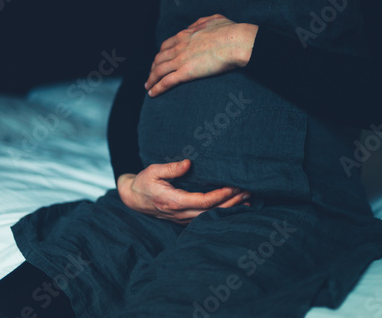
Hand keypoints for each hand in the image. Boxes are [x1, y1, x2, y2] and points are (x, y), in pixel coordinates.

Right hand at [117, 159, 250, 224]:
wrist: (133, 199)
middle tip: (248, 192)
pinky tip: (233, 207)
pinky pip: (206, 218)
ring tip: (247, 200)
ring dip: (229, 209)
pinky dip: (221, 213)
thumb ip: (171, 168)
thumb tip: (188, 163)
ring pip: (210, 217)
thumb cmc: (144, 183)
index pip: (203, 202)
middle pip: (211, 212)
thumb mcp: (153, 171)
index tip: (234, 187)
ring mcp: (182, 218)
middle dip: (231, 202)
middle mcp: (180, 213)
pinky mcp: (184, 219)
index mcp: (173, 201)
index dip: (220, 196)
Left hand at [144, 14, 258, 96]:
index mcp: (186, 34)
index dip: (161, 54)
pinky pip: (166, 82)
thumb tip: (197, 24)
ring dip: (151, 79)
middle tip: (151, 75)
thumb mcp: (213, 20)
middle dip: (153, 67)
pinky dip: (157, 88)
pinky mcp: (186, 72)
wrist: (235, 41)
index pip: (167, 45)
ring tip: (148, 86)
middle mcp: (179, 46)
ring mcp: (181, 59)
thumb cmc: (230, 31)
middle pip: (159, 58)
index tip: (159, 60)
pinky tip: (152, 94)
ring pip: (159, 70)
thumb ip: (202, 22)